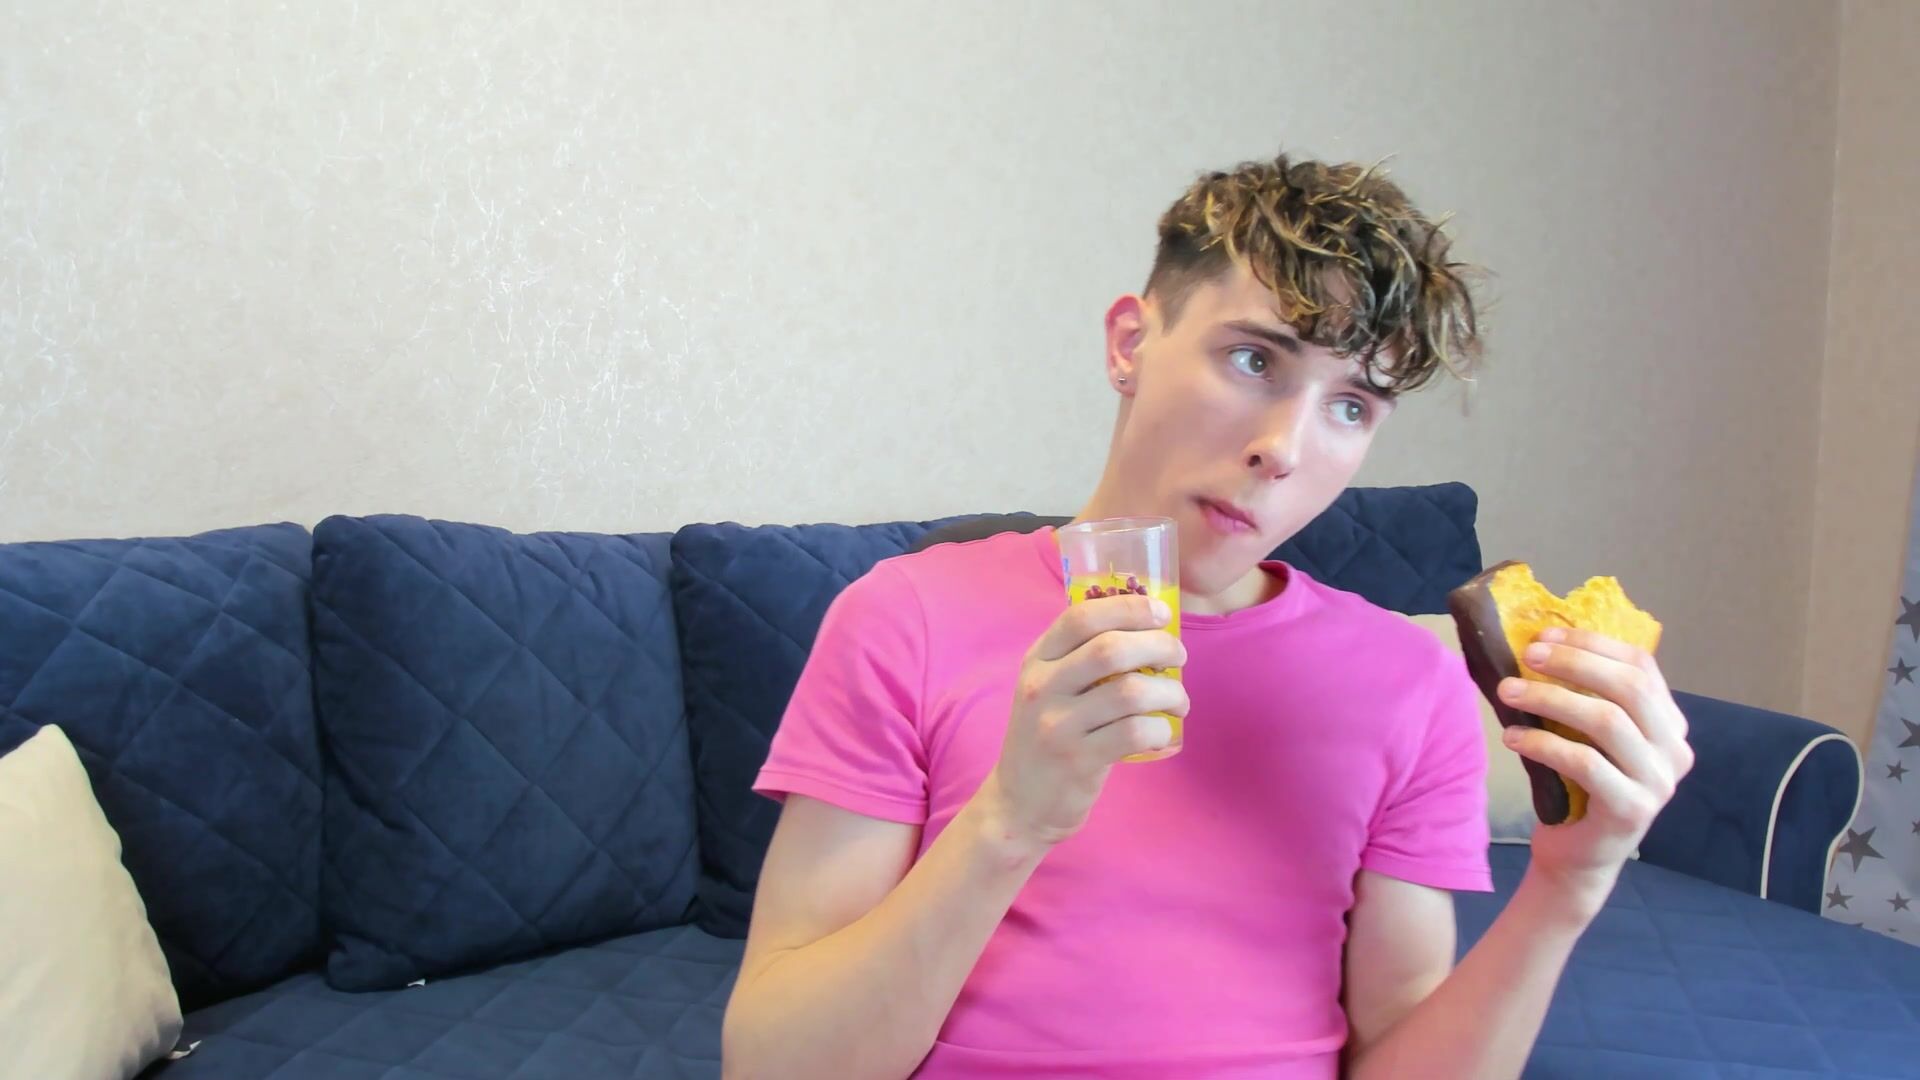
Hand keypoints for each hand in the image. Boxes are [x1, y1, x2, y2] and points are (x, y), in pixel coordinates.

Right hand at [973, 593, 1188, 855]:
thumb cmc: (1048, 737)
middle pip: (1111, 649)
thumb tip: (1148, 628)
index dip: (1129, 607)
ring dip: (1169, 692)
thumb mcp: (1049, 688)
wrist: (1019, 803)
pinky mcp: (1077, 761)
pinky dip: (1161, 728)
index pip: (1082, 616)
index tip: (1162, 613)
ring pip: (1130, 691)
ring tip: (1178, 701)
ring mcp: (1057, 725)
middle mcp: (1042, 687)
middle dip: (1159, 646)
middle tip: (1178, 658)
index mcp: (1038, 660)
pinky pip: (1135, 732)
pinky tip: (1164, 732)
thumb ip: (1083, 657)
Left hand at [1496, 626, 1694, 913]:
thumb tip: (1536, 643)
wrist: (1578, 858)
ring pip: (1606, 721)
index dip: (1592, 643)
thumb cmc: (1577, 787)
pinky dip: (1543, 743)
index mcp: (1668, 723)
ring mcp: (1658, 782)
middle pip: (1629, 687)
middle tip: (1525, 656)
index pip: (1641, 665)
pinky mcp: (1631, 810)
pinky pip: (1585, 763)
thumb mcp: (1585, 734)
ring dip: (1549, 699)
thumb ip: (1581, 696)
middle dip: (1573, 663)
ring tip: (1507, 692)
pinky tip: (1513, 737)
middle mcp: (1675, 750)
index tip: (1544, 635)